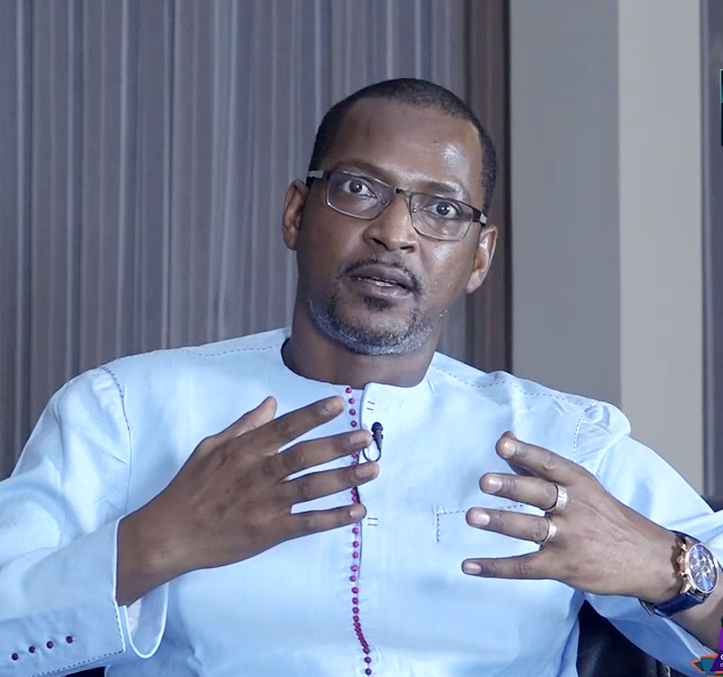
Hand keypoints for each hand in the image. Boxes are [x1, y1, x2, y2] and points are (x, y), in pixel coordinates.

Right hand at [117, 396, 376, 603]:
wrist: (170, 534)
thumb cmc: (190, 488)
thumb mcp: (211, 448)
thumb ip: (244, 426)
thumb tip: (271, 402)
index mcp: (244, 451)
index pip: (284, 427)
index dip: (312, 414)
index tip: (339, 403)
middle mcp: (258, 474)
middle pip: (305, 456)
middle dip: (338, 445)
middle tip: (366, 436)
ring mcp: (265, 504)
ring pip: (311, 488)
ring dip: (345, 479)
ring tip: (372, 470)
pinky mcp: (269, 532)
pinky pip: (307, 523)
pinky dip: (334, 518)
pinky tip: (357, 511)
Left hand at [461, 433, 679, 601]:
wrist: (650, 559)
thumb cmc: (607, 515)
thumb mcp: (582, 485)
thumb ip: (538, 464)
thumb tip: (505, 438)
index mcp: (578, 482)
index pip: (549, 463)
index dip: (525, 452)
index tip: (502, 443)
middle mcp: (574, 507)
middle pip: (540, 493)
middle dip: (512, 486)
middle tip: (485, 481)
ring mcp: (569, 538)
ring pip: (531, 528)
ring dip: (501, 522)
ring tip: (473, 516)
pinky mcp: (564, 566)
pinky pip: (524, 566)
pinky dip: (495, 567)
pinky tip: (469, 565)